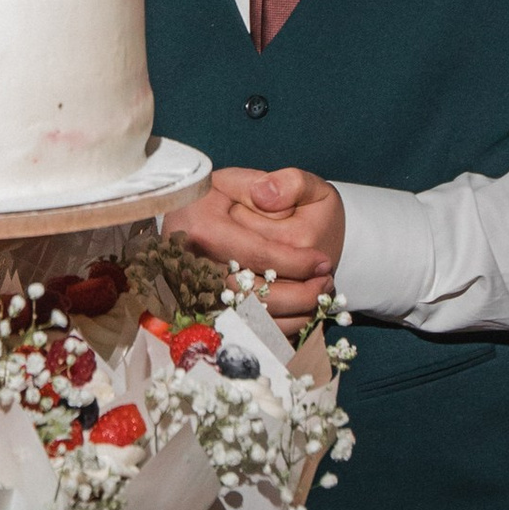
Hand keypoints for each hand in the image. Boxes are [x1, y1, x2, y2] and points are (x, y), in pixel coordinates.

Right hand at [173, 162, 346, 325]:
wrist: (181, 220)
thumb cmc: (214, 198)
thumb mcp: (236, 179)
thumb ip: (260, 182)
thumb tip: (267, 197)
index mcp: (202, 230)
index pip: (258, 255)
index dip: (297, 262)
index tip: (324, 262)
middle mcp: (192, 267)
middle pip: (255, 294)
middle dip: (299, 294)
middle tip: (326, 284)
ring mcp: (193, 295)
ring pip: (251, 318)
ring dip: (292, 314)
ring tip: (318, 298)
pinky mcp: (200, 312)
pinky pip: (244, 331)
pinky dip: (275, 328)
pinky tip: (299, 314)